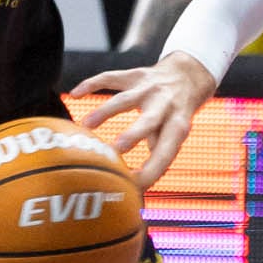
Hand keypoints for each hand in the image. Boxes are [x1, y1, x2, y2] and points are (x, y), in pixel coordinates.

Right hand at [74, 51, 218, 187]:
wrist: (187, 76)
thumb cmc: (175, 116)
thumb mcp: (175, 136)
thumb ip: (158, 155)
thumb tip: (137, 184)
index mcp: (177, 126)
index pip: (165, 153)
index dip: (151, 172)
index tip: (133, 187)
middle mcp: (164, 106)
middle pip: (149, 120)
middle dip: (132, 135)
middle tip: (115, 150)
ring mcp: (148, 89)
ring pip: (125, 99)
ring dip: (105, 112)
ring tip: (86, 126)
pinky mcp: (134, 76)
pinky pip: (111, 78)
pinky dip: (91, 84)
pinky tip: (75, 95)